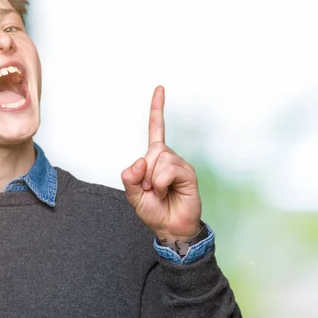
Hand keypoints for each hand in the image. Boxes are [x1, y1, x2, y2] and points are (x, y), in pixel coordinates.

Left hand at [121, 86, 201, 241]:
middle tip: (150, 190)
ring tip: (160, 192)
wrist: (169, 228)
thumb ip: (129, 177)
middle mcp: (168, 158)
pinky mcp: (188, 173)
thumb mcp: (132, 195)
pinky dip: (162, 182)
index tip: (160, 88)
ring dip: (153, 180)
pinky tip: (167, 191)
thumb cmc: (154, 211)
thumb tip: (141, 160)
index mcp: (154, 159)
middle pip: (152, 151)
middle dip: (145, 173)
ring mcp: (179, 164)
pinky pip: (168, 169)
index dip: (157, 110)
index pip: (156, 129)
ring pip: (159, 159)